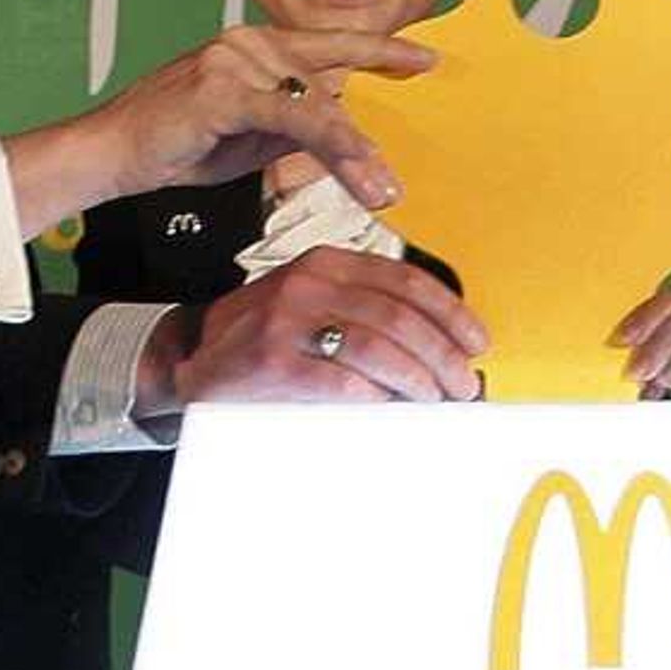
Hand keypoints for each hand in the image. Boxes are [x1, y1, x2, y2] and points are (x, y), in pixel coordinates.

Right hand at [6, 25, 434, 229]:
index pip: (333, 44)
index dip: (381, 49)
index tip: (426, 59)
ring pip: (316, 104)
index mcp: (260, 46)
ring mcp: (236, 59)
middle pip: (332, 83)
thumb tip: (343, 132)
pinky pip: (291, 116)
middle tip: (397, 175)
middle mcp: (251, 41)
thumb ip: (297, 123)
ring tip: (382, 191)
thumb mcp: (254, 133)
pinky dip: (329, 144)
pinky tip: (357, 171)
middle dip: (370, 130)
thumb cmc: (181, 143)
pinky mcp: (223, 89)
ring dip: (354, 152)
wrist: (116, 152)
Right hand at [167, 247, 486, 404]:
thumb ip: (368, 313)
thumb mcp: (316, 306)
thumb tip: (439, 349)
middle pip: (400, 317)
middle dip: (442, 357)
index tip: (476, 342)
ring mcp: (288, 320)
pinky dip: (376, 396)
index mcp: (327, 263)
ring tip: (433, 400)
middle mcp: (309, 282)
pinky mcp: (274, 360)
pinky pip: (342, 381)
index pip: (406, 280)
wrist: (195, 361)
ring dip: (418, 380)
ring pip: (378, 347)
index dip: (451, 314)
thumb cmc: (266, 339)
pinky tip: (391, 406)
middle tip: (461, 385)